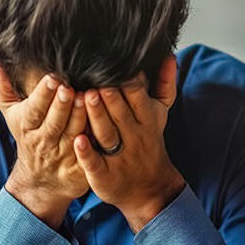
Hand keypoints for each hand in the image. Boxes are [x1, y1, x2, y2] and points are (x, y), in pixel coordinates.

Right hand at [0, 62, 88, 227]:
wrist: (40, 180)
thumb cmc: (28, 137)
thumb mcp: (12, 115)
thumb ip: (4, 89)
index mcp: (27, 125)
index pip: (33, 109)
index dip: (43, 95)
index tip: (52, 79)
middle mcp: (43, 141)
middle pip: (54, 122)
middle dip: (61, 105)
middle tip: (70, 88)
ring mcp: (62, 156)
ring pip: (73, 134)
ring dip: (81, 117)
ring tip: (88, 98)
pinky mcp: (79, 168)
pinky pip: (89, 152)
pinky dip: (96, 138)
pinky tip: (105, 121)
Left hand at [74, 56, 185, 232]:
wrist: (149, 189)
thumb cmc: (148, 142)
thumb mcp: (159, 115)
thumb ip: (164, 85)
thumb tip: (168, 54)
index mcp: (146, 120)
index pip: (138, 98)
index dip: (129, 83)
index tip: (118, 66)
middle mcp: (134, 137)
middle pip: (121, 114)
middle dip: (111, 97)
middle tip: (97, 80)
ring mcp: (119, 157)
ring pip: (107, 135)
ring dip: (97, 117)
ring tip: (85, 98)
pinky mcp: (105, 175)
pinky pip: (95, 163)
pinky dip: (86, 153)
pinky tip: (77, 140)